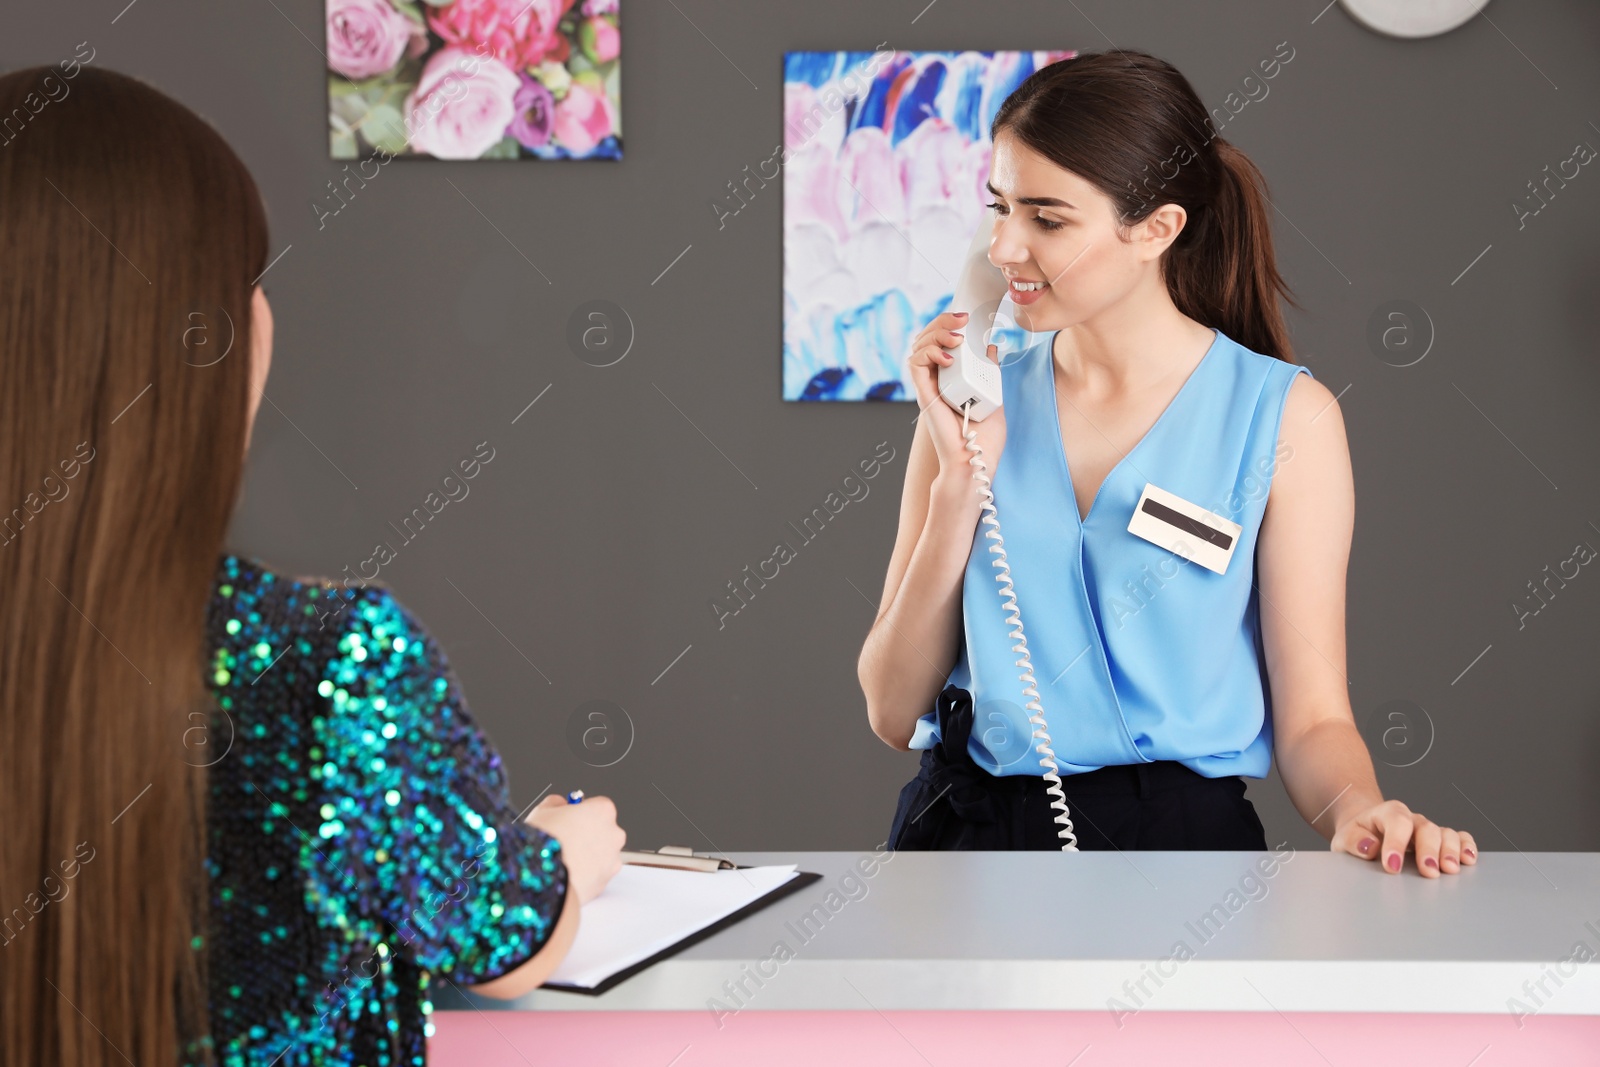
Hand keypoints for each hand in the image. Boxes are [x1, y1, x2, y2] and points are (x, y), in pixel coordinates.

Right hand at [524, 793, 625, 904]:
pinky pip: (597, 873)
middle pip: (604, 830)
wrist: (543, 876)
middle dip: (588, 834)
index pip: (598, 805)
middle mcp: (614, 833)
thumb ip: (556, 803)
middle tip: (566, 840)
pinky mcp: (605, 881)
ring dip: (588, 855)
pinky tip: (569, 873)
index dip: (582, 812)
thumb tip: (559, 803)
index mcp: (603, 811)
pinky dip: (587, 874)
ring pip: (602, 853)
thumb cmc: (543, 841)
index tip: (570, 818)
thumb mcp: (543, 811)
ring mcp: (612, 859)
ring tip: (565, 859)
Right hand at [906, 311, 1007, 485]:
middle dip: (941, 322)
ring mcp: (928, 386)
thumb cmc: (984, 438)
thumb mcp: (993, 394)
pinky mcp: (924, 394)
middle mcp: (936, 379)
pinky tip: (949, 357)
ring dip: (936, 333)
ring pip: (918, 346)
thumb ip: (990, 371)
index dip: (949, 324)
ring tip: (956, 337)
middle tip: (960, 319)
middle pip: (927, 338)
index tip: (967, 318)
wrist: (975, 461)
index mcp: (951, 377)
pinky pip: (915, 364)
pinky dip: (929, 353)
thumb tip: (991, 346)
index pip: (941, 342)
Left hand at [1331, 799, 1476, 876]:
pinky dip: (1466, 846)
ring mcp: (1428, 829)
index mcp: (1386, 813)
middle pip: (1426, 828)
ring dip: (1450, 851)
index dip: (1396, 844)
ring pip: (1445, 833)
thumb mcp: (1344, 838)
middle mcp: (1411, 819)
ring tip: (1451, 870)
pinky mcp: (1440, 840)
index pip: (1396, 823)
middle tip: (1429, 872)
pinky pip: (1459, 837)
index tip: (1392, 867)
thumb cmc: (1357, 836)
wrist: (1366, 831)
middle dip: (1429, 850)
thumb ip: (1353, 841)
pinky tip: (1468, 859)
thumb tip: (1370, 847)